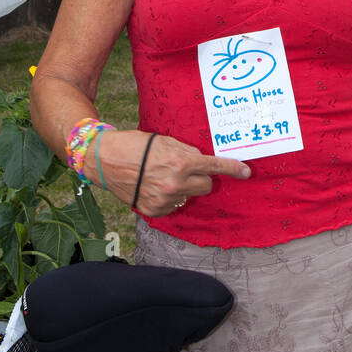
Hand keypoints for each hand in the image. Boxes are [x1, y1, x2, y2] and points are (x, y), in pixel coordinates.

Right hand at [84, 129, 250, 215]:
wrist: (105, 160)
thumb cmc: (135, 145)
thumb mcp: (165, 140)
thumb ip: (187, 151)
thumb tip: (203, 161)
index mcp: (181, 163)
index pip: (214, 167)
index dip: (232, 168)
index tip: (246, 172)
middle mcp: (176, 184)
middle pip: (206, 185)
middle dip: (201, 177)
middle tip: (186, 168)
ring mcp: (165, 200)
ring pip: (190, 196)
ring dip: (185, 187)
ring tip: (163, 176)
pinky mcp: (155, 210)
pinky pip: (174, 205)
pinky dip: (170, 197)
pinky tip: (155, 186)